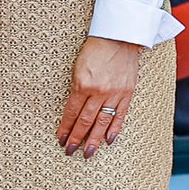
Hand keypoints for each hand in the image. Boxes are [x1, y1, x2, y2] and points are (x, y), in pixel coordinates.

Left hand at [59, 37, 143, 157]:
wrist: (119, 37)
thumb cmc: (94, 50)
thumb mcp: (77, 68)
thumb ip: (76, 89)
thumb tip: (73, 111)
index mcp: (83, 84)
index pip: (72, 112)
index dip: (66, 127)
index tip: (61, 139)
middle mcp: (99, 91)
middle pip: (86, 121)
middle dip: (77, 138)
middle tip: (71, 151)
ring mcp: (115, 94)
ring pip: (103, 122)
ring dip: (94, 139)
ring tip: (88, 152)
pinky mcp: (127, 93)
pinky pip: (120, 115)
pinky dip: (114, 129)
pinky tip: (108, 140)